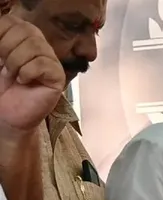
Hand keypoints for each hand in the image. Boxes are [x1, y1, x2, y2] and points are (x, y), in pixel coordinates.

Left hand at [0, 15, 64, 132]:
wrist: (7, 115)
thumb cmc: (0, 87)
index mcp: (21, 37)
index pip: (13, 21)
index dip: (1, 33)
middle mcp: (38, 45)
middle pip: (26, 29)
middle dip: (7, 47)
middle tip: (3, 67)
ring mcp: (50, 60)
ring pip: (36, 45)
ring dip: (16, 62)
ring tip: (13, 76)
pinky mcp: (57, 76)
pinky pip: (43, 64)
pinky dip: (28, 73)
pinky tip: (24, 82)